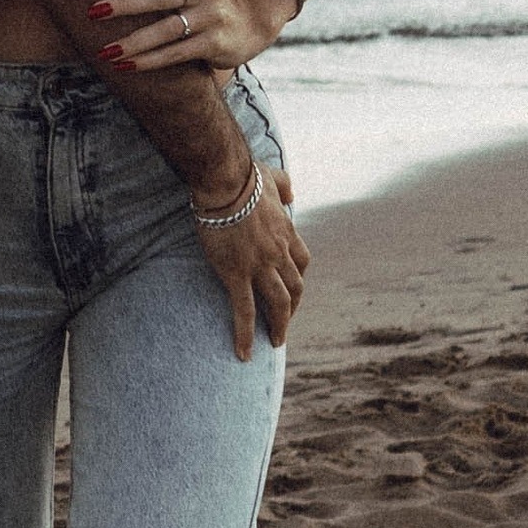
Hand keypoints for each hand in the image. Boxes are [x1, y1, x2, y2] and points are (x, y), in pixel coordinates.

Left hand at [88, 0, 288, 75]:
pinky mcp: (212, 43)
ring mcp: (208, 17)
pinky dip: (150, 61)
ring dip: (134, 43)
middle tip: (93, 11)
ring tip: (105, 51)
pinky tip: (126, 66)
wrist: (251, 25)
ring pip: (166, 30)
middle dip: (125, 5)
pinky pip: (176, 53)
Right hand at [197, 175, 307, 360]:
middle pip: (295, 288)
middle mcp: (279, 253)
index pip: (301, 262)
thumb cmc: (245, 175)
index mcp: (286, 232)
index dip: (298, 278)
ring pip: (278, 304)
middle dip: (293, 308)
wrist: (226, 181)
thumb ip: (285, 185)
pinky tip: (244, 352)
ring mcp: (260, 266)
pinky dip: (246, 334)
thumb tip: (292, 193)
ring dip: (279, 325)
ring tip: (275, 341)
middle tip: (284, 322)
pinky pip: (245, 310)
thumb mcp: (272, 175)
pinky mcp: (237, 274)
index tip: (292, 288)